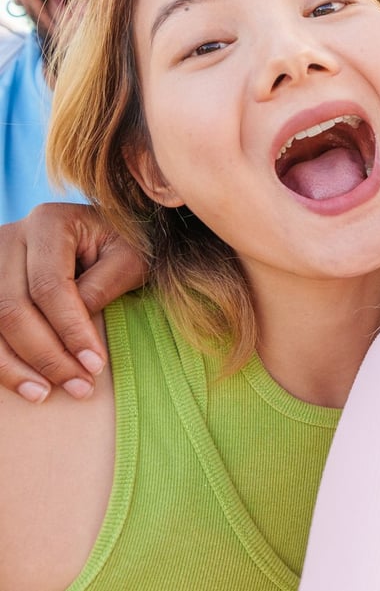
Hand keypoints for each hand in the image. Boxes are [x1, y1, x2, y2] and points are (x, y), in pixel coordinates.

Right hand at [0, 202, 146, 401]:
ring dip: (17, 366)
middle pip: (13, 307)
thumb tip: (74, 332)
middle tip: (80, 386)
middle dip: (46, 355)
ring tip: (48, 394)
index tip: (95, 365)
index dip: (70, 330)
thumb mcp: (129, 258)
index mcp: (49, 222)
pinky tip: (26, 385)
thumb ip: (104, 286)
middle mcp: (12, 236)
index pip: (50, 286)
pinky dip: (2, 362)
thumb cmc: (123, 246)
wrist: (106, 235)